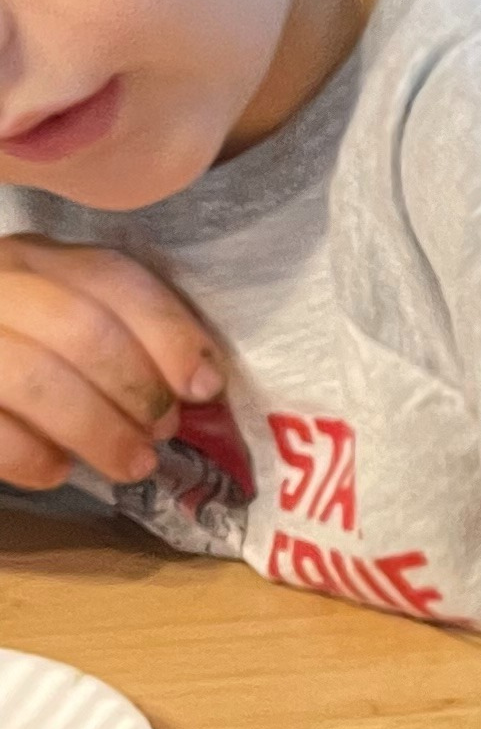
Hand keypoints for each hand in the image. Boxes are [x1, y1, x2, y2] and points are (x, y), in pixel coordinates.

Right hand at [0, 238, 224, 490]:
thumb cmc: (28, 352)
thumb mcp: (63, 323)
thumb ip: (119, 333)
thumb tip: (200, 383)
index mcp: (34, 258)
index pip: (110, 277)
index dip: (168, 332)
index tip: (204, 385)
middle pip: (80, 328)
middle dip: (137, 388)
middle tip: (163, 431)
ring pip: (38, 380)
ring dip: (100, 431)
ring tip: (132, 464)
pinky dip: (33, 457)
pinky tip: (57, 470)